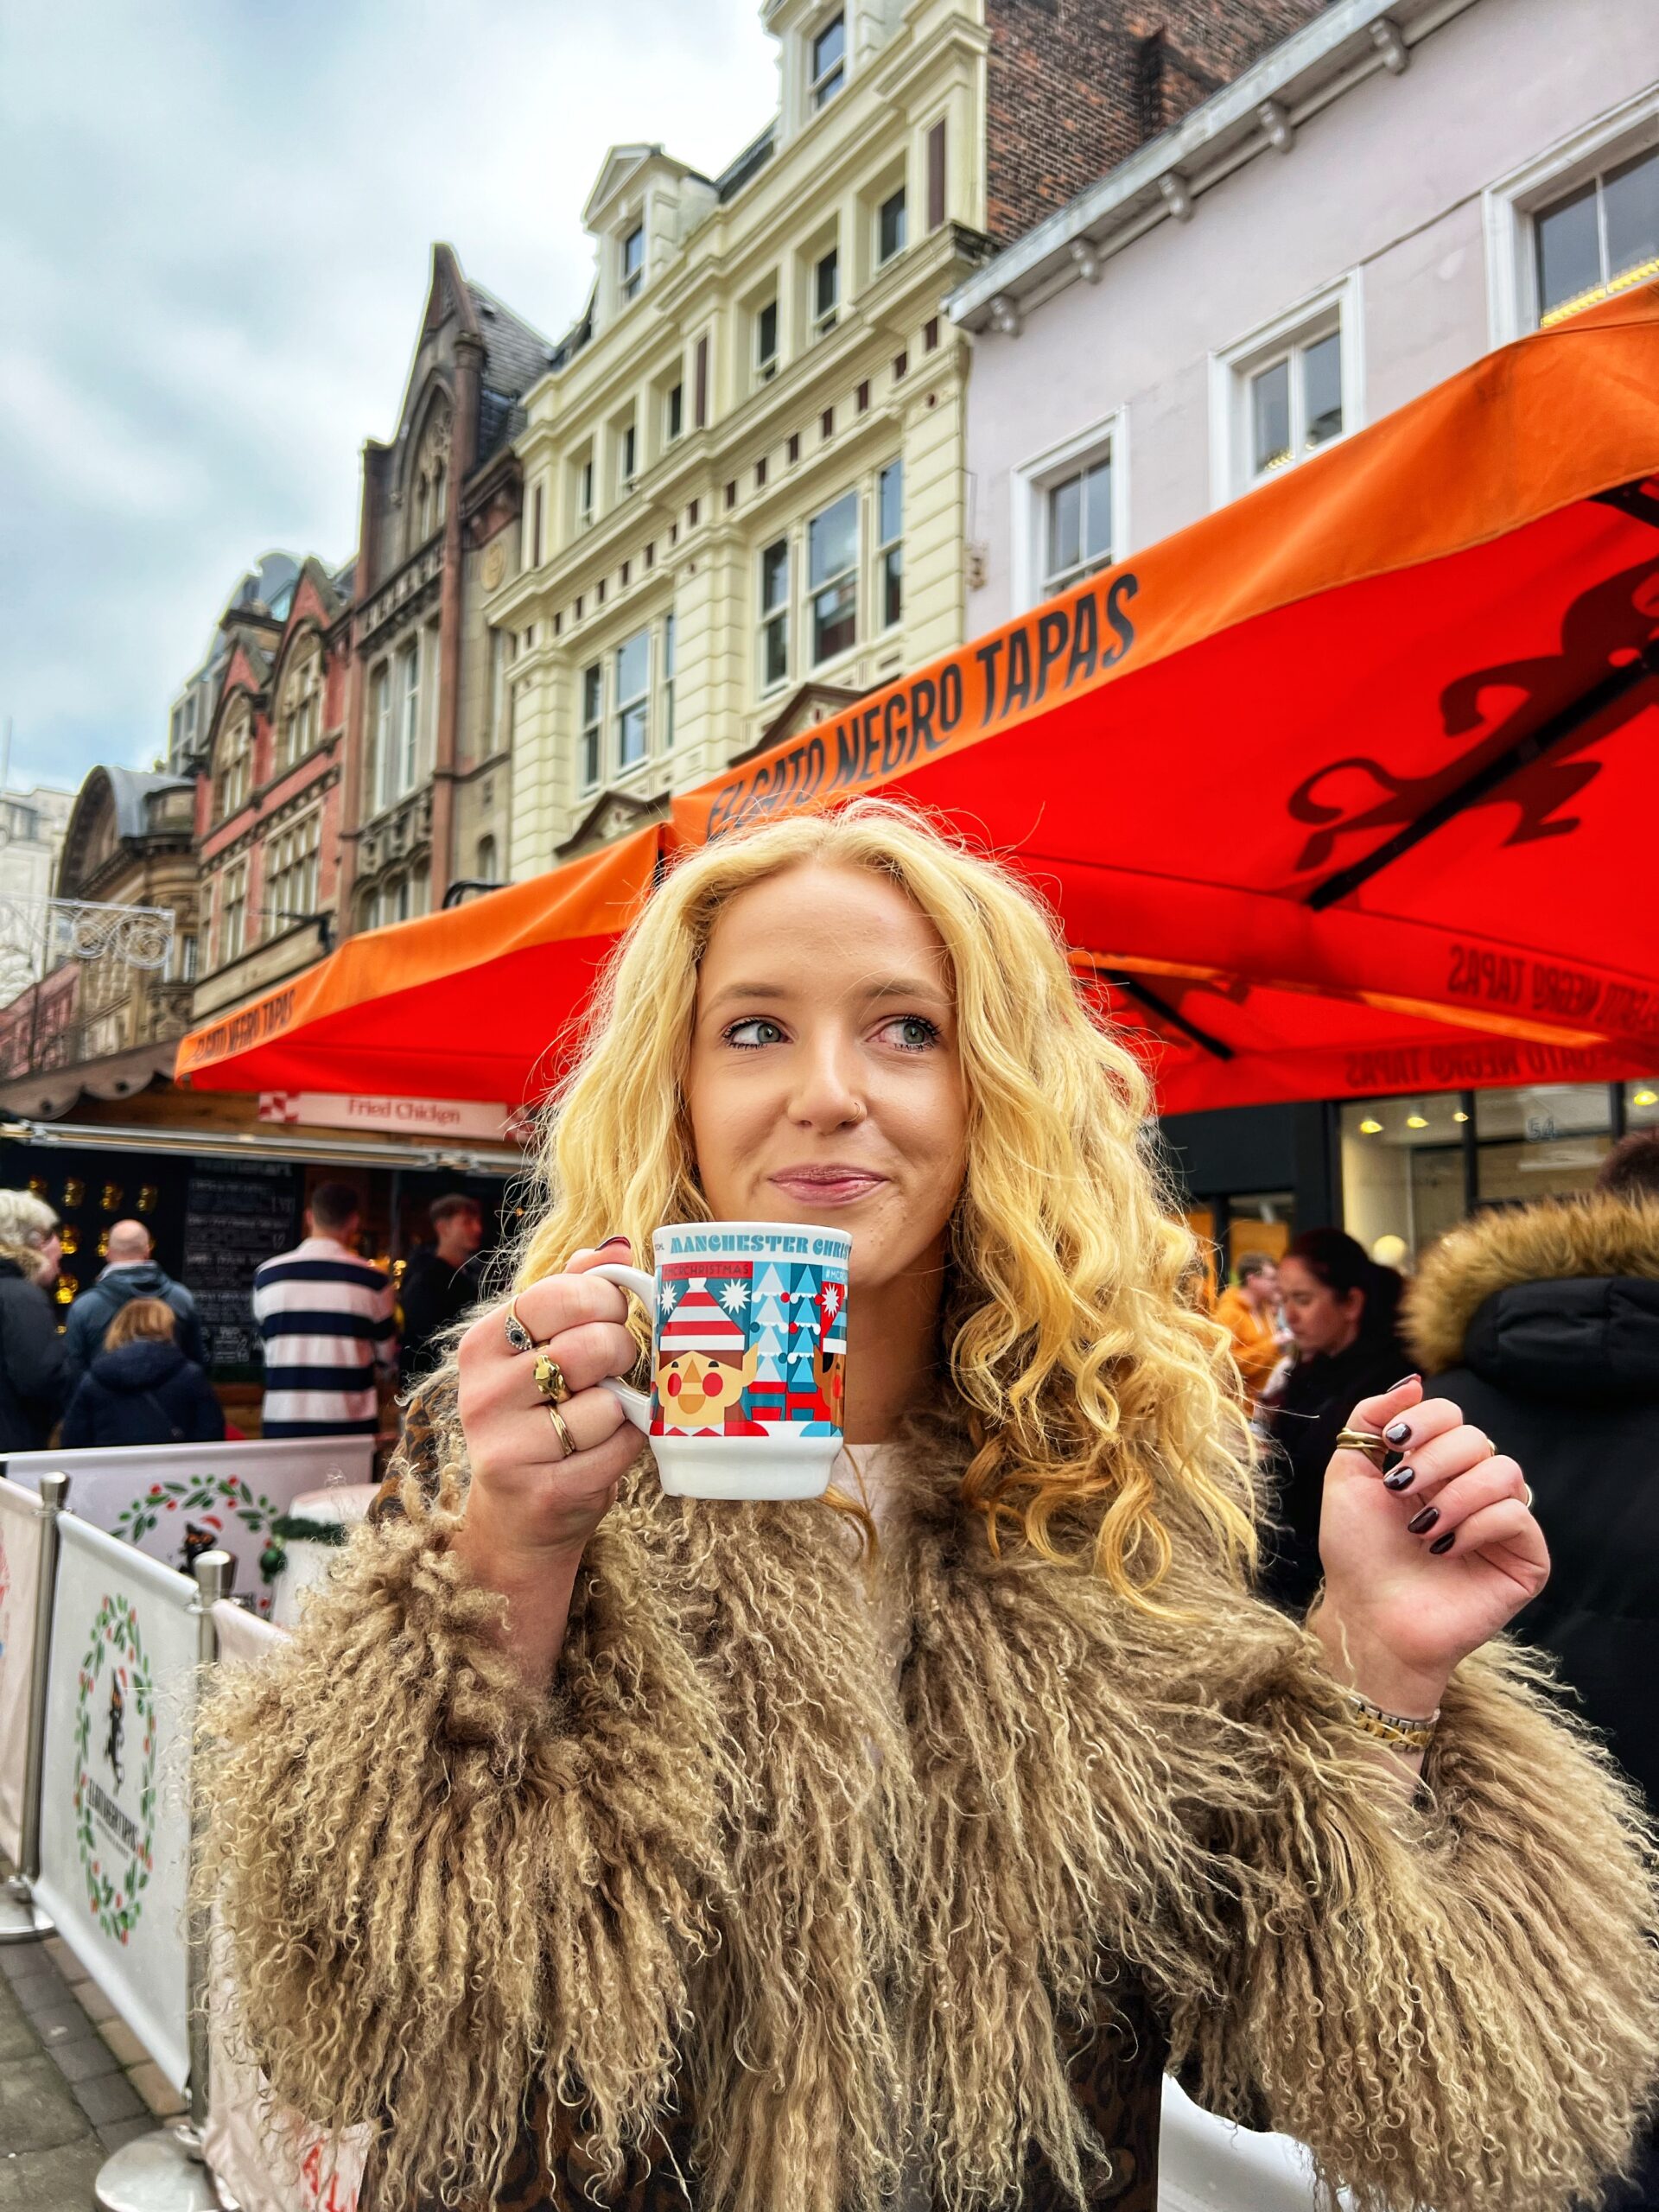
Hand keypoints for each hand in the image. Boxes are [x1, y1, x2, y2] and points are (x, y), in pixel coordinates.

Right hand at [453, 1241, 641, 1566]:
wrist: (518, 1517)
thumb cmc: (539, 1417)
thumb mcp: (542, 1350)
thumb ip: (572, 1293)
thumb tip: (611, 1246)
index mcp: (481, 1347)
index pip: (558, 1297)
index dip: (604, 1301)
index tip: (613, 1315)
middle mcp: (484, 1395)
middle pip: (588, 1347)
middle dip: (622, 1351)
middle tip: (619, 1364)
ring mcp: (509, 1447)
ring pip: (607, 1404)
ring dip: (623, 1408)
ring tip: (601, 1415)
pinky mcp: (544, 1490)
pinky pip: (618, 1449)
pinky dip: (627, 1446)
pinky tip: (603, 1450)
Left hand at [1314, 1376, 1548, 1716]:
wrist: (1369, 1616)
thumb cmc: (1357, 1553)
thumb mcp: (1348, 1473)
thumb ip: (1371, 1419)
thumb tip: (1414, 1381)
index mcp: (1434, 1466)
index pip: (1452, 1414)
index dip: (1425, 1419)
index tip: (1393, 1442)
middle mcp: (1472, 1488)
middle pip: (1477, 1437)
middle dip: (1433, 1459)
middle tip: (1400, 1491)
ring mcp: (1501, 1522)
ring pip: (1505, 1469)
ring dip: (1456, 1493)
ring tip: (1423, 1527)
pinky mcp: (1525, 1558)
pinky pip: (1518, 1515)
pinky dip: (1477, 1525)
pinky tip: (1446, 1547)